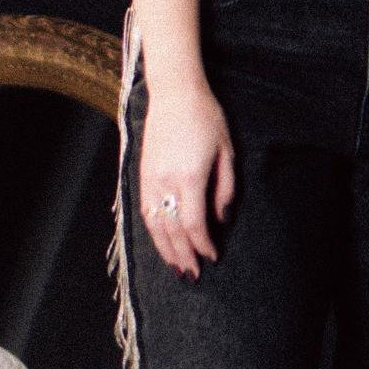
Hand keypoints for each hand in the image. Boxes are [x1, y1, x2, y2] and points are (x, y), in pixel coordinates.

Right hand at [138, 83, 235, 278]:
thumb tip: (220, 220)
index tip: (214, 255)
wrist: (175, 93)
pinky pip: (145, 211)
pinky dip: (153, 231)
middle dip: (183, 256)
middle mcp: (165, 182)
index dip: (204, 245)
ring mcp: (150, 179)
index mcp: (189, 177)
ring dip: (165, 249)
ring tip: (175, 267)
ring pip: (154, 225)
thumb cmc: (206, 118)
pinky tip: (161, 241)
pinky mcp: (142, 174)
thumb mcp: (226, 153)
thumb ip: (224, 190)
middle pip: (172, 231)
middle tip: (193, 275)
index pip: (194, 225)